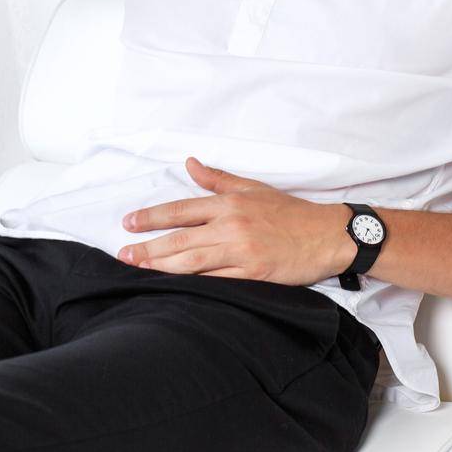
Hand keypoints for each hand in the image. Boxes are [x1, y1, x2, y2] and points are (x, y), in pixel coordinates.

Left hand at [116, 157, 355, 284]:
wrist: (328, 235)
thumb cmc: (290, 212)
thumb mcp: (253, 189)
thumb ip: (218, 179)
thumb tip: (190, 163)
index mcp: (229, 204)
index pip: (181, 209)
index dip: (152, 217)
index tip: (128, 223)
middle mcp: (232, 226)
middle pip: (180, 238)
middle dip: (148, 247)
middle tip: (123, 254)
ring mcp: (242, 252)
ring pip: (193, 261)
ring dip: (162, 266)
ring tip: (138, 269)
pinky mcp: (254, 275)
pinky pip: (217, 281)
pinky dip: (194, 284)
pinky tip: (175, 288)